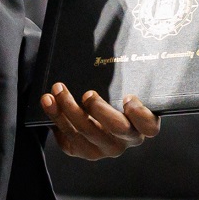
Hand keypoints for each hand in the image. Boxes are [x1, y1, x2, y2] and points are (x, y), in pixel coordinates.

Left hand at [41, 85, 158, 159]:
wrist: (91, 114)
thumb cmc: (112, 96)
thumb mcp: (122, 87)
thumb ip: (123, 78)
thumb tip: (112, 48)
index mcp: (142, 125)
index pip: (149, 126)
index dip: (140, 115)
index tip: (128, 98)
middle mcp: (125, 141)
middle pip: (115, 128)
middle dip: (99, 110)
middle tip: (87, 93)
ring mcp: (104, 149)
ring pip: (86, 132)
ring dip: (69, 109)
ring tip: (57, 89)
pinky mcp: (83, 151)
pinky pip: (68, 138)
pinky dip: (56, 118)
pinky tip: (49, 103)